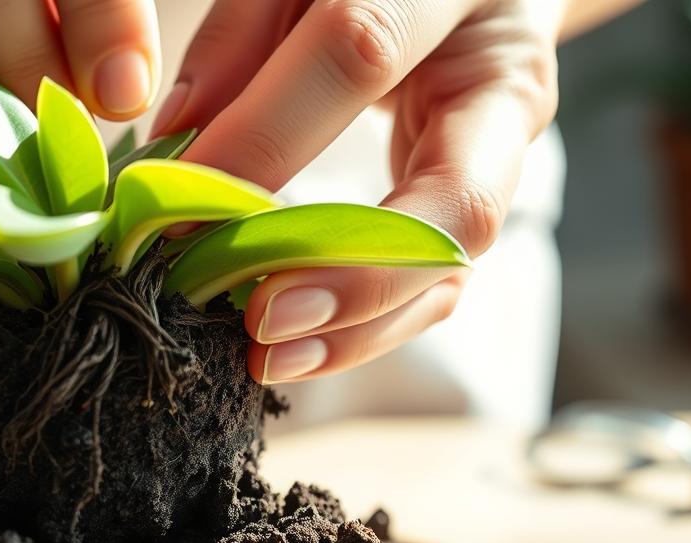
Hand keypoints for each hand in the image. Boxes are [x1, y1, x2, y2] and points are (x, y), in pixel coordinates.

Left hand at [153, 0, 563, 383]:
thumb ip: (238, 37)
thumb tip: (180, 144)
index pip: (359, 52)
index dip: (266, 137)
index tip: (181, 208)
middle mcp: (505, 75)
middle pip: (456, 198)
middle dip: (351, 273)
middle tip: (261, 322)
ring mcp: (510, 147)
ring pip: (456, 260)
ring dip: (360, 326)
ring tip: (271, 358)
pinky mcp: (489, 195)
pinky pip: (439, 276)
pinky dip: (369, 323)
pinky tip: (302, 348)